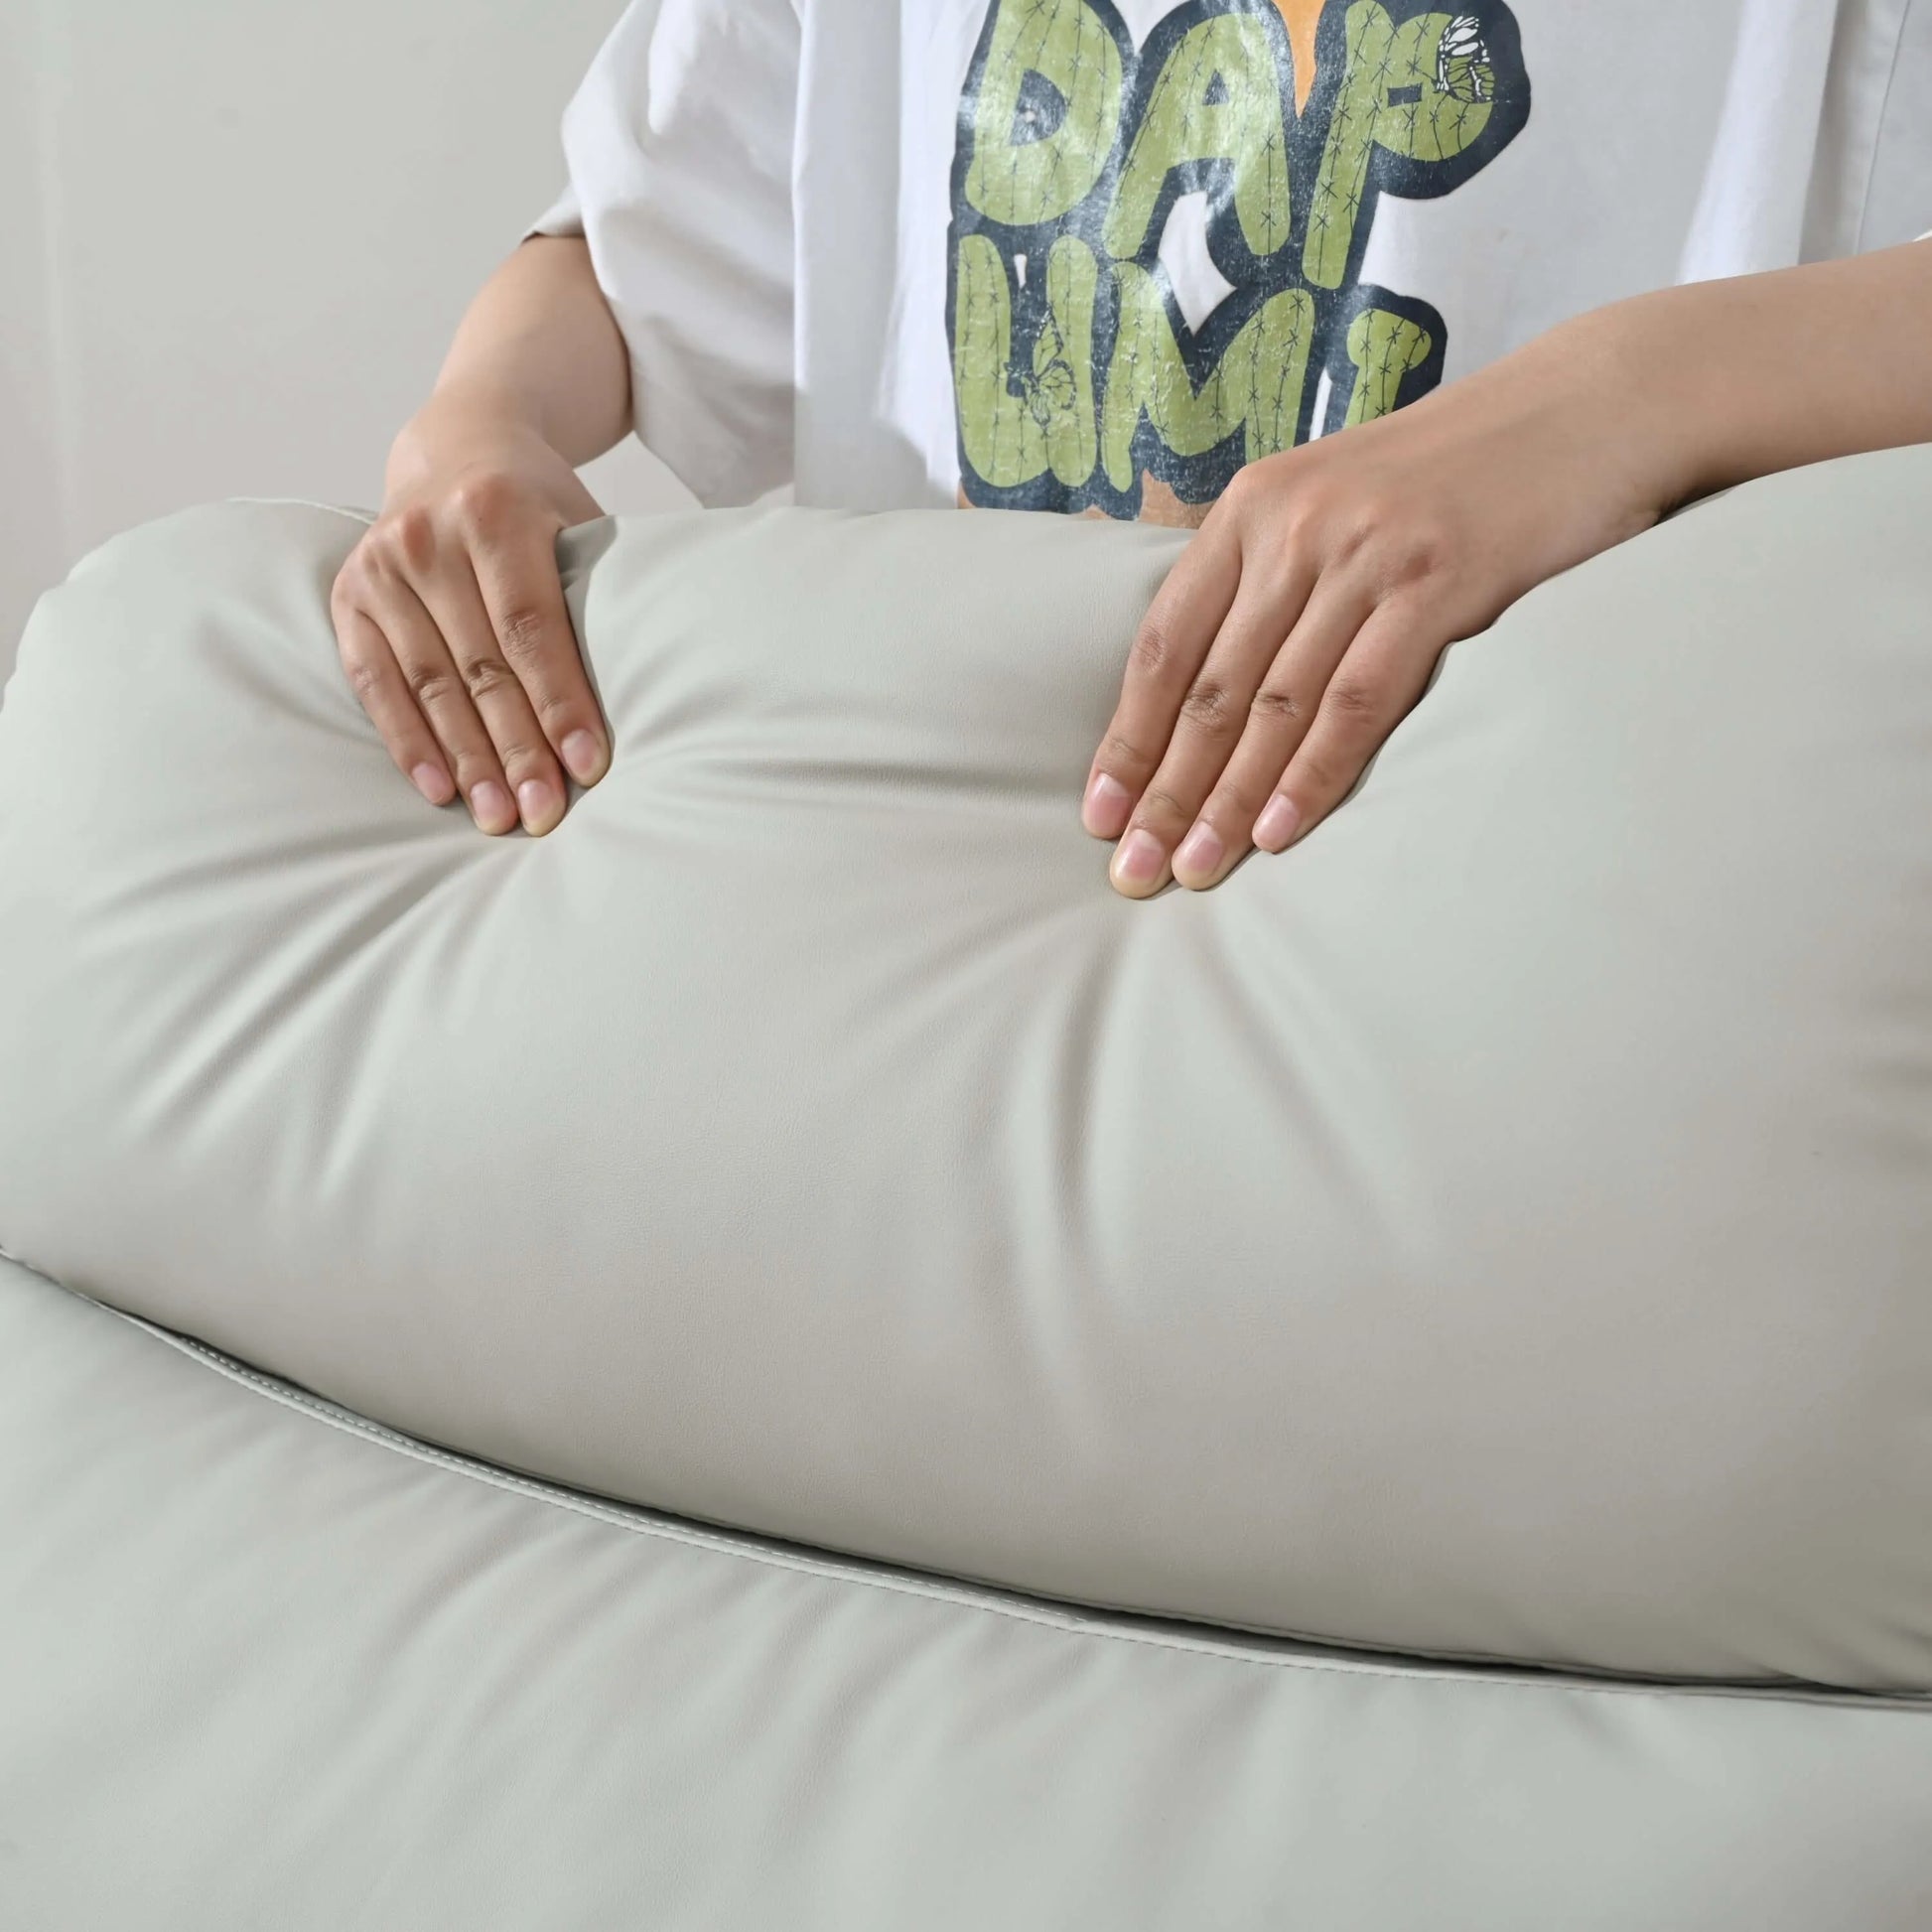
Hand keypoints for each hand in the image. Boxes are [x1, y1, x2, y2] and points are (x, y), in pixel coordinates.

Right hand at [331, 384, 610, 834]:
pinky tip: (439, 790)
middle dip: (516, 749)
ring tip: (498, 818)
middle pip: (480, 666)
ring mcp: (380, 567)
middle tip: (543, 815)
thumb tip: (634, 699)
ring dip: (466, 760)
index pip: (530, 628)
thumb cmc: (536, 507)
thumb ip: (591, 597)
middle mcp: (428, 536)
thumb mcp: (575, 525)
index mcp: (494, 511)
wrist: (456, 449)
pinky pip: (375, 683)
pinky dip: (407, 741)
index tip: (589, 768)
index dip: (559, 702)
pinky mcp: (348, 596)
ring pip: (430, 684)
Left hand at [1081, 312, 1673, 894]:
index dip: (1127, 738)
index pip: (1164, 645)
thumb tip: (1208, 694)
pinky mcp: (1438, 583)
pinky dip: (1312, 773)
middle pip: (1209, 688)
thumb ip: (1272, 579)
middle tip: (1132, 872)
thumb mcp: (1335, 501)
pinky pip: (1357, 700)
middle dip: (1163, 791)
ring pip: (1274, 703)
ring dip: (1227, 799)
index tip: (1100, 815)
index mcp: (1254, 509)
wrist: (1583, 407)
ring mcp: (1365, 554)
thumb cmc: (1451, 474)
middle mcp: (1296, 527)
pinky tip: (1279, 832)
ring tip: (1194, 869)